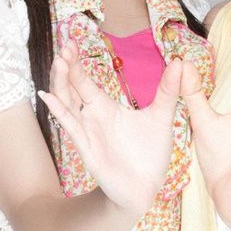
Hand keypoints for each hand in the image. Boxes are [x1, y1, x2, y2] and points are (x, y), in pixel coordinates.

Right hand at [40, 42, 181, 214]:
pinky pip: (72, 128)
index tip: (70, 41)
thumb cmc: (150, 155)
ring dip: (61, 85)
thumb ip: (168, 91)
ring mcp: (87, 134)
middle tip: (64, 47)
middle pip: (71, 88)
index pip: (85, 81)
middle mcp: (92, 118)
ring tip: (58, 63)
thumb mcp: (161, 117)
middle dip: (66, 68)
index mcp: (105, 108)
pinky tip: (50, 98)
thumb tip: (180, 62)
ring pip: (67, 105)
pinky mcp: (88, 151)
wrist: (146, 190)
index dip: (76, 63)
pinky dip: (61, 113)